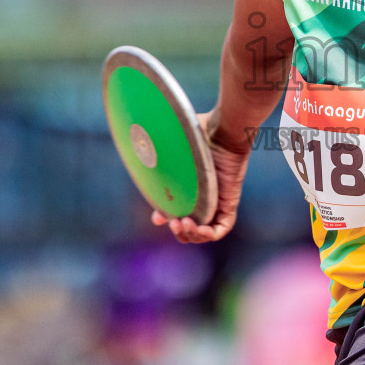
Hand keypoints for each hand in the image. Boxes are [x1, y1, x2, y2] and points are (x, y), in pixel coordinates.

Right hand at [150, 111, 249, 242]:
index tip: (156, 217)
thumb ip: (159, 151)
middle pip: (191, 225)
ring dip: (190, 234)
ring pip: (205, 230)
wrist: (221, 130)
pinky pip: (222, 228)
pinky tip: (197, 228)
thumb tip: (135, 143)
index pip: (178, 210)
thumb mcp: (173, 146)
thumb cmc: (200, 131)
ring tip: (181, 225)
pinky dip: (209, 234)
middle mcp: (204, 196)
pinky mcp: (230, 203)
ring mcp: (218, 201)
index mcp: (191, 186)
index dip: (166, 218)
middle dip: (178, 231)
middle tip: (170, 223)